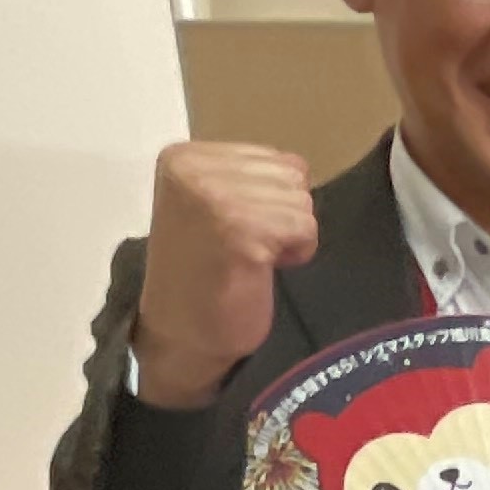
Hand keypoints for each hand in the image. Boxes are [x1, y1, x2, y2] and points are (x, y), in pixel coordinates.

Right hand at [131, 142, 318, 407]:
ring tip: (253, 257)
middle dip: (284, 215)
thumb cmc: (206, 273)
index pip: (277, 158)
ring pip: (302, 201)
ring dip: (290, 235)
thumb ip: (246, 178)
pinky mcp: (240, 228)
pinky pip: (305, 228)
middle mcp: (193, 169)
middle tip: (248, 246)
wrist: (184, 332)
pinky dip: (297, 253)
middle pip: (293, 175)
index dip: (274, 201)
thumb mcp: (214, 203)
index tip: (238, 229)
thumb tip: (299, 170)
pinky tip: (262, 267)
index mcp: (184, 157)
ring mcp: (214, 196)